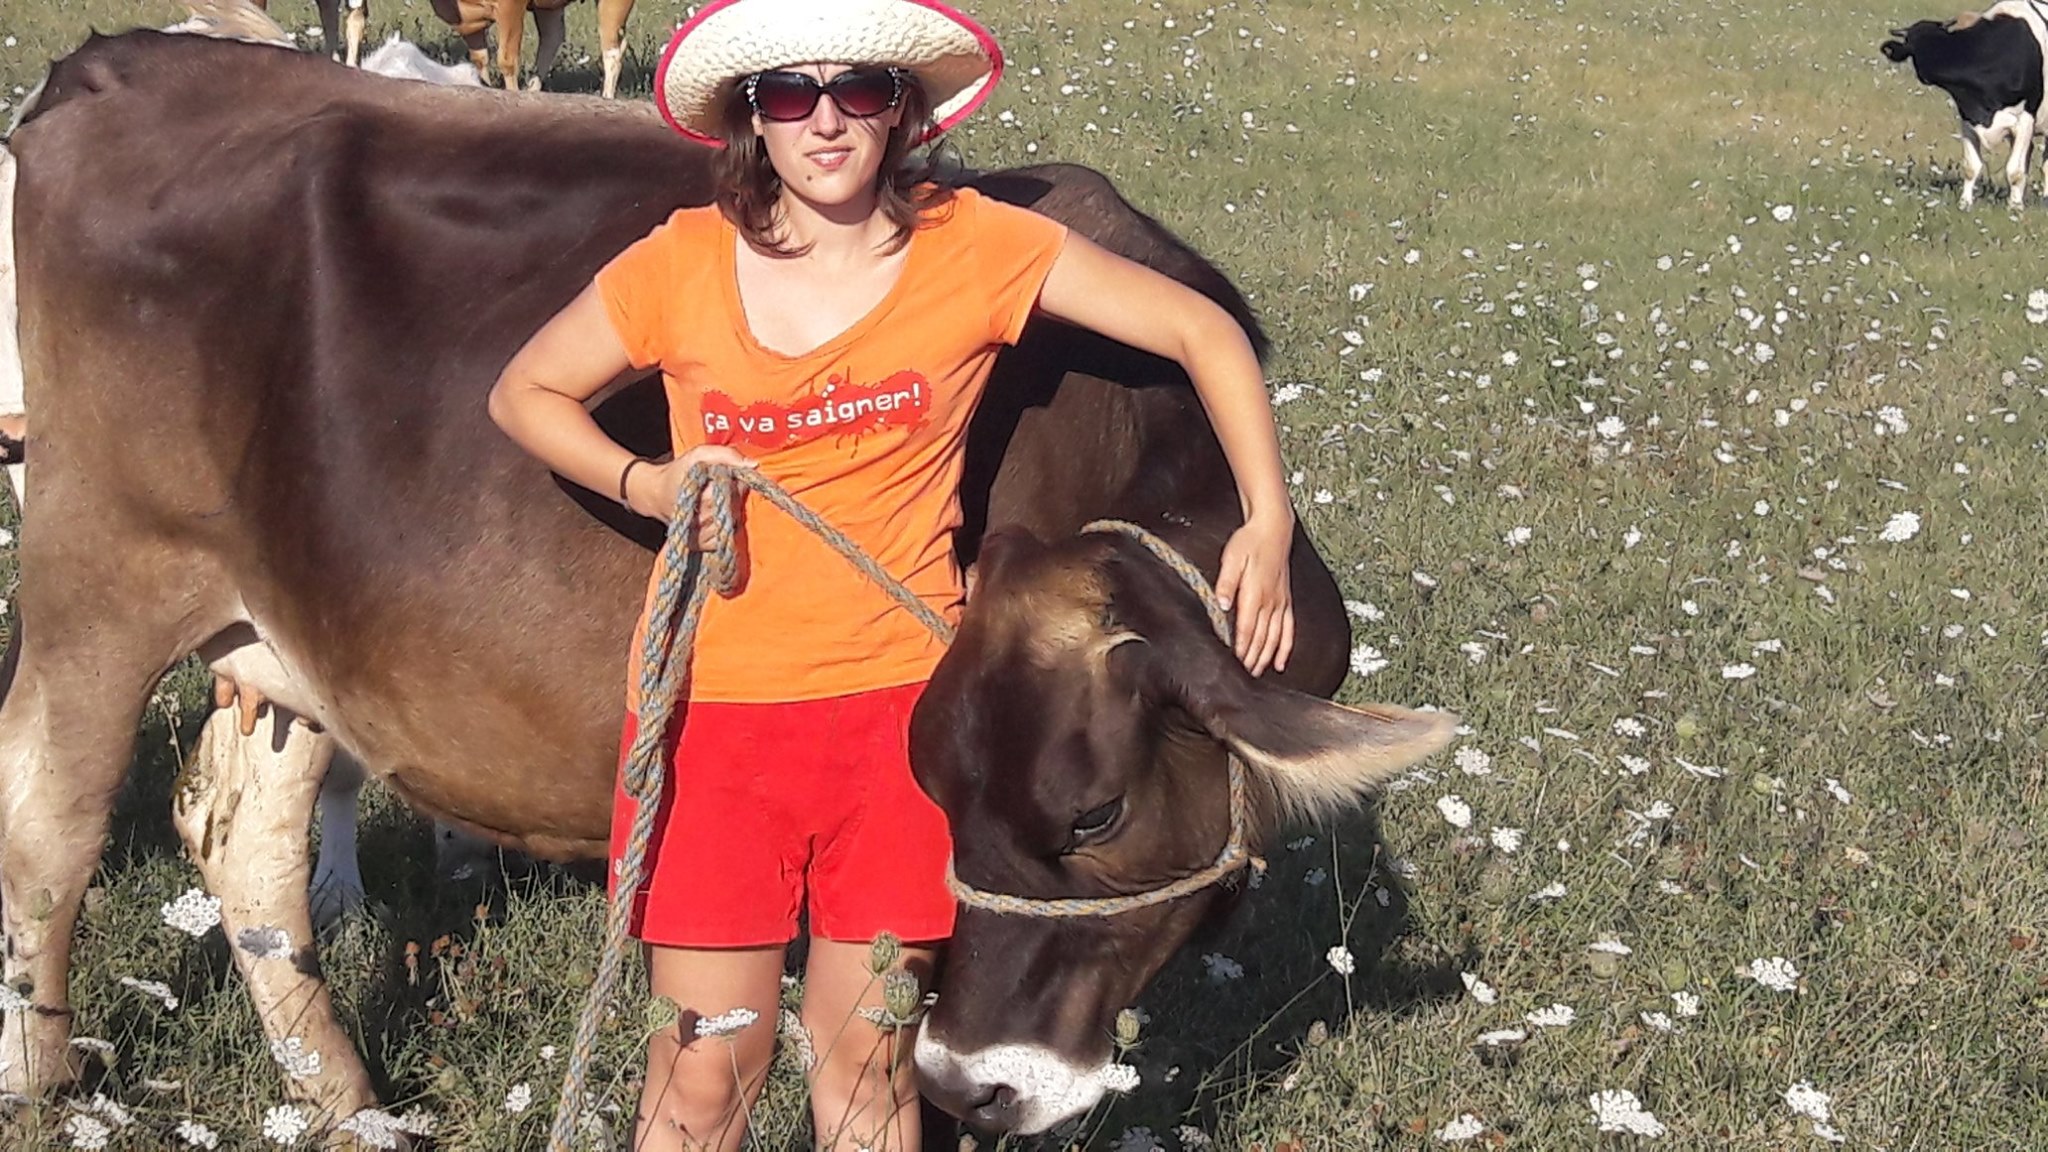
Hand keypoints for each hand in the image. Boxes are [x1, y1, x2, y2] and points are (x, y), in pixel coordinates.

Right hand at [625, 444, 755, 548]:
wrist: (655, 495)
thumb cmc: (678, 472)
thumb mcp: (699, 455)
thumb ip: (726, 455)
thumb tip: (753, 465)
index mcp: (703, 498)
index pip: (735, 492)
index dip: (737, 482)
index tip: (729, 476)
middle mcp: (703, 522)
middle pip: (735, 509)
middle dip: (734, 496)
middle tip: (721, 488)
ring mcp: (702, 537)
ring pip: (733, 523)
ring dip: (731, 511)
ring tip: (715, 500)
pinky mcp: (702, 545)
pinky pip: (726, 536)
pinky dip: (725, 525)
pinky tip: (714, 514)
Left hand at [1214, 510, 1294, 675]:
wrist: (1273, 528)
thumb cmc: (1250, 541)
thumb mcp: (1231, 557)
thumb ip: (1226, 582)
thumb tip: (1221, 603)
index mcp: (1255, 593)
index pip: (1247, 629)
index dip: (1241, 649)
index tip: (1233, 664)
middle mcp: (1270, 601)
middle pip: (1261, 638)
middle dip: (1251, 659)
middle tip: (1242, 677)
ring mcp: (1280, 602)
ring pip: (1275, 637)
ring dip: (1266, 657)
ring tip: (1257, 674)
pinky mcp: (1286, 600)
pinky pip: (1289, 629)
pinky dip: (1286, 648)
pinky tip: (1280, 662)